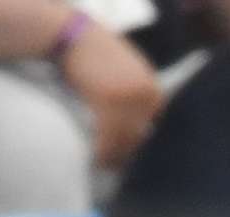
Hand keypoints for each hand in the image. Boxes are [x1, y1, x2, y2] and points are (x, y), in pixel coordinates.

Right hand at [58, 21, 163, 169]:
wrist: (74, 36)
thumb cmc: (97, 54)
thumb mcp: (130, 71)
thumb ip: (139, 96)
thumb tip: (142, 130)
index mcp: (153, 89)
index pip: (156, 126)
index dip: (144, 144)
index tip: (135, 157)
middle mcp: (145, 95)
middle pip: (141, 137)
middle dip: (130, 155)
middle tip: (119, 168)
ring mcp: (128, 100)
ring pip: (125, 141)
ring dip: (115, 157)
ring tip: (106, 166)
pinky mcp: (108, 102)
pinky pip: (108, 137)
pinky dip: (102, 152)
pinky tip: (97, 160)